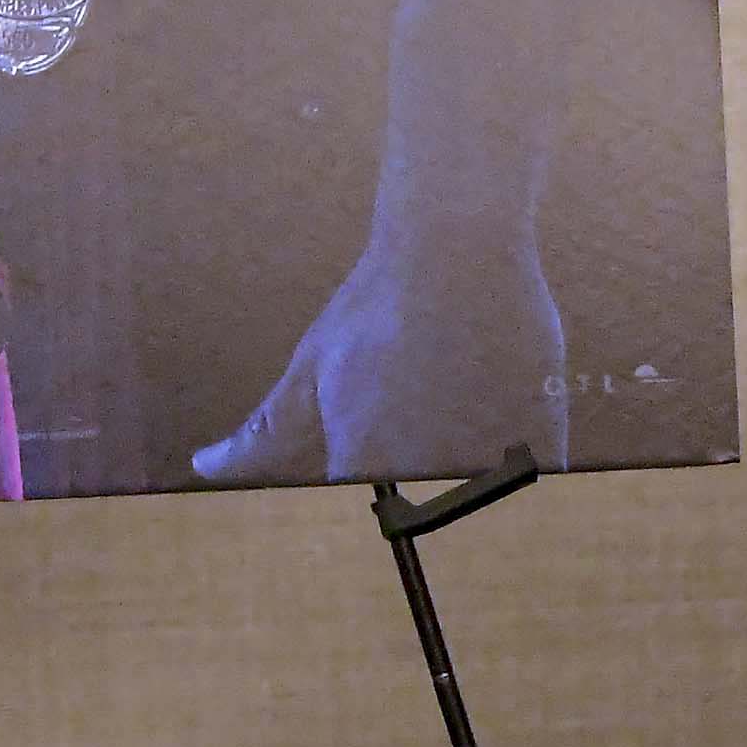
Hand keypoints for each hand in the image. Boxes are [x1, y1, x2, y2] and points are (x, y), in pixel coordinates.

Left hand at [190, 227, 568, 484]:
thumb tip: (205, 468)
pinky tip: (500, 385)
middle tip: (427, 383)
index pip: (369, 503)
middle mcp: (425, 478)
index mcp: (364, 467)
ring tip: (463, 378)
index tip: (388, 420)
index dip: (378, 460)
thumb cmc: (376, 307)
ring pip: (479, 485)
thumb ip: (264, 435)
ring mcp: (488, 462)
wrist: (456, 244)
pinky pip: (531, 471)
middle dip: (427, 451)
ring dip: (474, 448)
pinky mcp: (540, 443)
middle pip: (427, 494)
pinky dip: (522, 441)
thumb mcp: (312, 370)